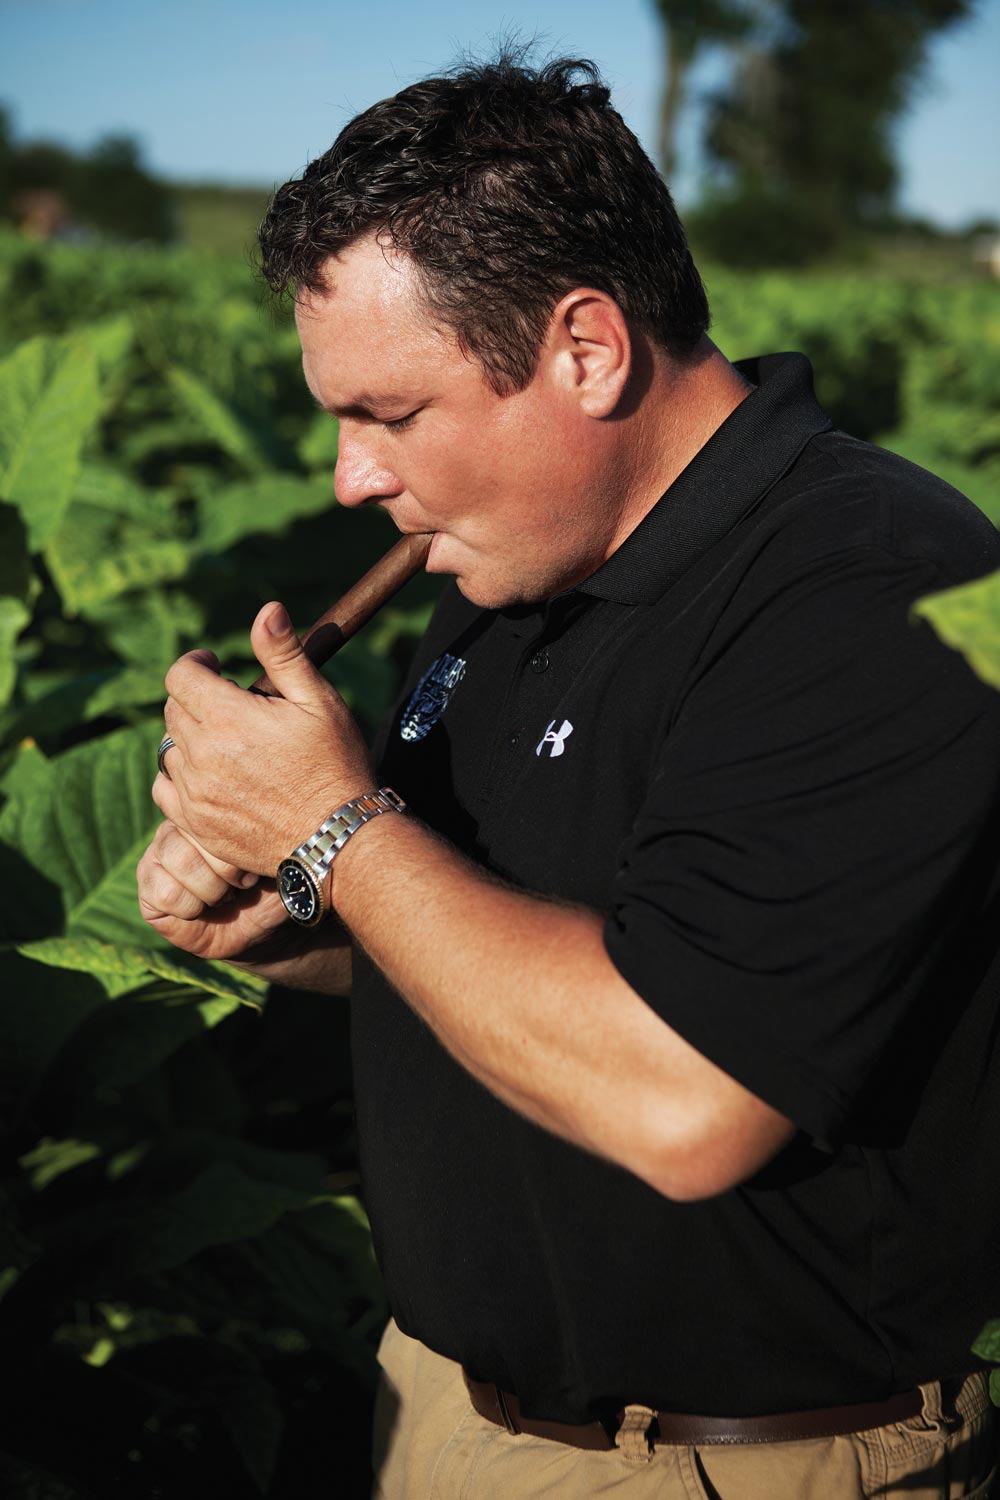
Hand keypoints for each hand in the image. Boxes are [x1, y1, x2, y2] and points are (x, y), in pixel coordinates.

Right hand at [137, 819, 289, 960]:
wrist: (260, 926)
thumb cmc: (270, 885)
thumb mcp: (277, 856)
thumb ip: (265, 833)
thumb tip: (257, 815)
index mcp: (208, 807)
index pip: (212, 805)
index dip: (236, 843)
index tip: (252, 867)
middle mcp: (178, 823)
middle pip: (194, 831)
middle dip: (228, 868)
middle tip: (242, 884)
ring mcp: (159, 853)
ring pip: (180, 860)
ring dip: (211, 889)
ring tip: (224, 895)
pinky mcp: (148, 886)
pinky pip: (165, 893)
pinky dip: (191, 907)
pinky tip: (202, 908)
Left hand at [153, 602, 374, 873]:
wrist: (338, 838)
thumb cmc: (336, 765)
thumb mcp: (319, 702)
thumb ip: (285, 654)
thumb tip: (268, 610)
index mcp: (228, 716)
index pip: (180, 675)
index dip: (196, 663)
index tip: (215, 665)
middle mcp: (202, 754)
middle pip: (172, 709)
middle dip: (196, 698)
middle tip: (230, 706)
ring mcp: (195, 792)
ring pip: (168, 747)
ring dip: (190, 737)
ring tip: (226, 743)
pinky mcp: (195, 824)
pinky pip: (164, 787)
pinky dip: (179, 775)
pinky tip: (209, 775)